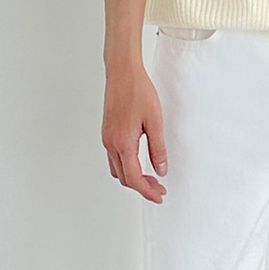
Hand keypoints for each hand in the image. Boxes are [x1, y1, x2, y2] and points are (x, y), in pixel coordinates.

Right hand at [101, 61, 167, 202]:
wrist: (122, 73)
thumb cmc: (138, 91)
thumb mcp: (155, 121)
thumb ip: (158, 148)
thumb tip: (161, 170)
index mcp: (123, 143)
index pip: (134, 178)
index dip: (147, 191)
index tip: (159, 196)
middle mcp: (111, 143)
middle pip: (124, 178)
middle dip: (142, 187)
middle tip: (160, 188)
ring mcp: (107, 138)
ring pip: (118, 169)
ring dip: (133, 178)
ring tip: (151, 178)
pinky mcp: (107, 133)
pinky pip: (114, 158)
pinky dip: (126, 167)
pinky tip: (139, 162)